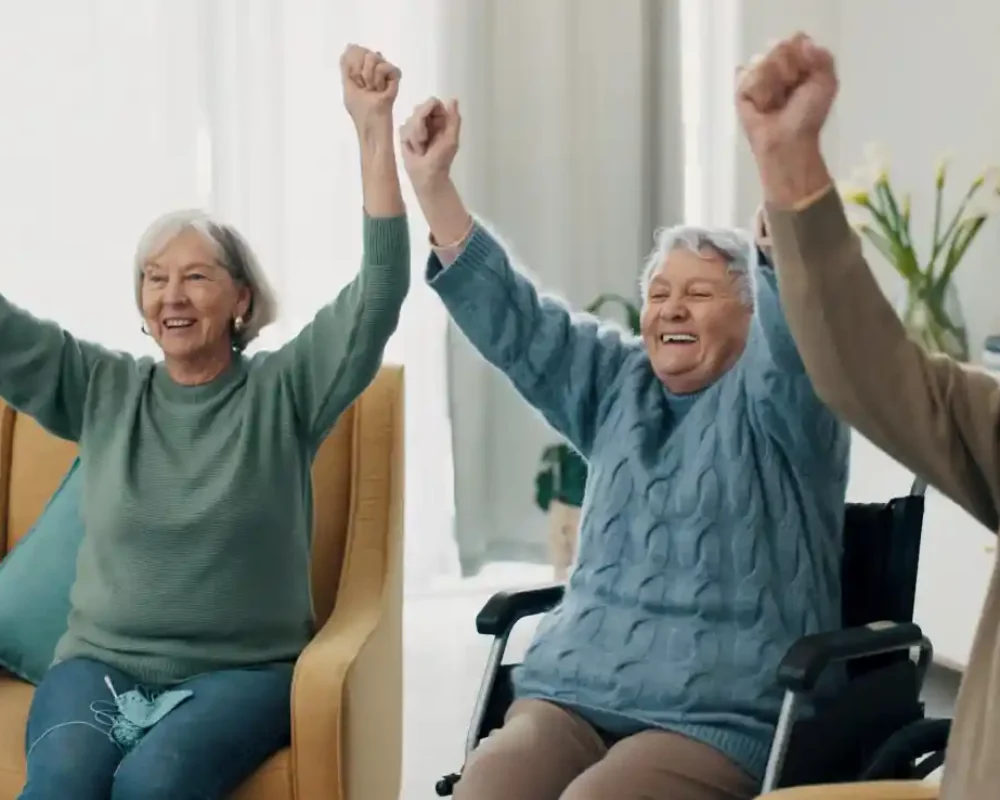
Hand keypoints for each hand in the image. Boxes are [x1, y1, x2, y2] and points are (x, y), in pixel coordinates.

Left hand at [340, 44, 400, 133]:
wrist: (373, 124)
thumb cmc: (360, 111)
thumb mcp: (348, 86)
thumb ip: (347, 67)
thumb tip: (349, 46)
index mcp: (361, 70)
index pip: (356, 51)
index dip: (354, 62)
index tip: (355, 80)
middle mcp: (374, 68)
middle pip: (364, 52)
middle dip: (360, 72)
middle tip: (365, 88)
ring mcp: (385, 72)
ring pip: (375, 57)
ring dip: (370, 77)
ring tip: (374, 90)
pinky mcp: (395, 77)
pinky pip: (387, 66)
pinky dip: (381, 78)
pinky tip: (382, 90)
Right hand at [400, 97, 460, 193]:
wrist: (427, 176)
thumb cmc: (442, 159)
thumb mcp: (451, 140)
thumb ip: (453, 120)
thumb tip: (453, 99)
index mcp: (441, 118)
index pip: (433, 102)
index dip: (428, 110)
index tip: (431, 124)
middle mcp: (428, 119)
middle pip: (419, 109)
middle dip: (420, 127)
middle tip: (426, 141)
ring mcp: (416, 125)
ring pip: (410, 120)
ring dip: (416, 138)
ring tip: (422, 149)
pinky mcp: (405, 134)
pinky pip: (403, 130)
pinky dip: (409, 142)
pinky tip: (415, 150)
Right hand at [736, 33, 837, 205]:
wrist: (787, 141)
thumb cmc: (808, 116)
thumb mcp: (827, 83)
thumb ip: (822, 57)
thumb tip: (801, 40)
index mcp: (798, 64)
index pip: (796, 40)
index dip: (801, 55)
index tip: (806, 74)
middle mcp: (777, 68)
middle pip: (778, 47)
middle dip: (788, 69)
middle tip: (791, 91)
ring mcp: (758, 79)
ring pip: (762, 61)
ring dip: (773, 83)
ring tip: (776, 103)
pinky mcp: (741, 92)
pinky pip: (748, 77)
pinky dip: (758, 92)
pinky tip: (762, 106)